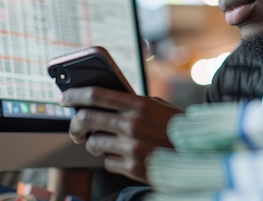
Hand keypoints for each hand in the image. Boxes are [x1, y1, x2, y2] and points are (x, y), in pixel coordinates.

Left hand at [60, 87, 182, 183]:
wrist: (198, 156)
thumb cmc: (177, 128)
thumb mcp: (158, 107)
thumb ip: (133, 103)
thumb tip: (103, 101)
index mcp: (138, 104)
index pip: (96, 95)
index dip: (75, 95)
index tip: (64, 97)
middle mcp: (132, 124)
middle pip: (86, 118)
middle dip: (75, 124)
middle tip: (75, 128)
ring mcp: (131, 147)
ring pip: (93, 143)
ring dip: (93, 144)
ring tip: (102, 143)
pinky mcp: (132, 167)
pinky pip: (107, 162)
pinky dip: (111, 160)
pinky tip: (124, 156)